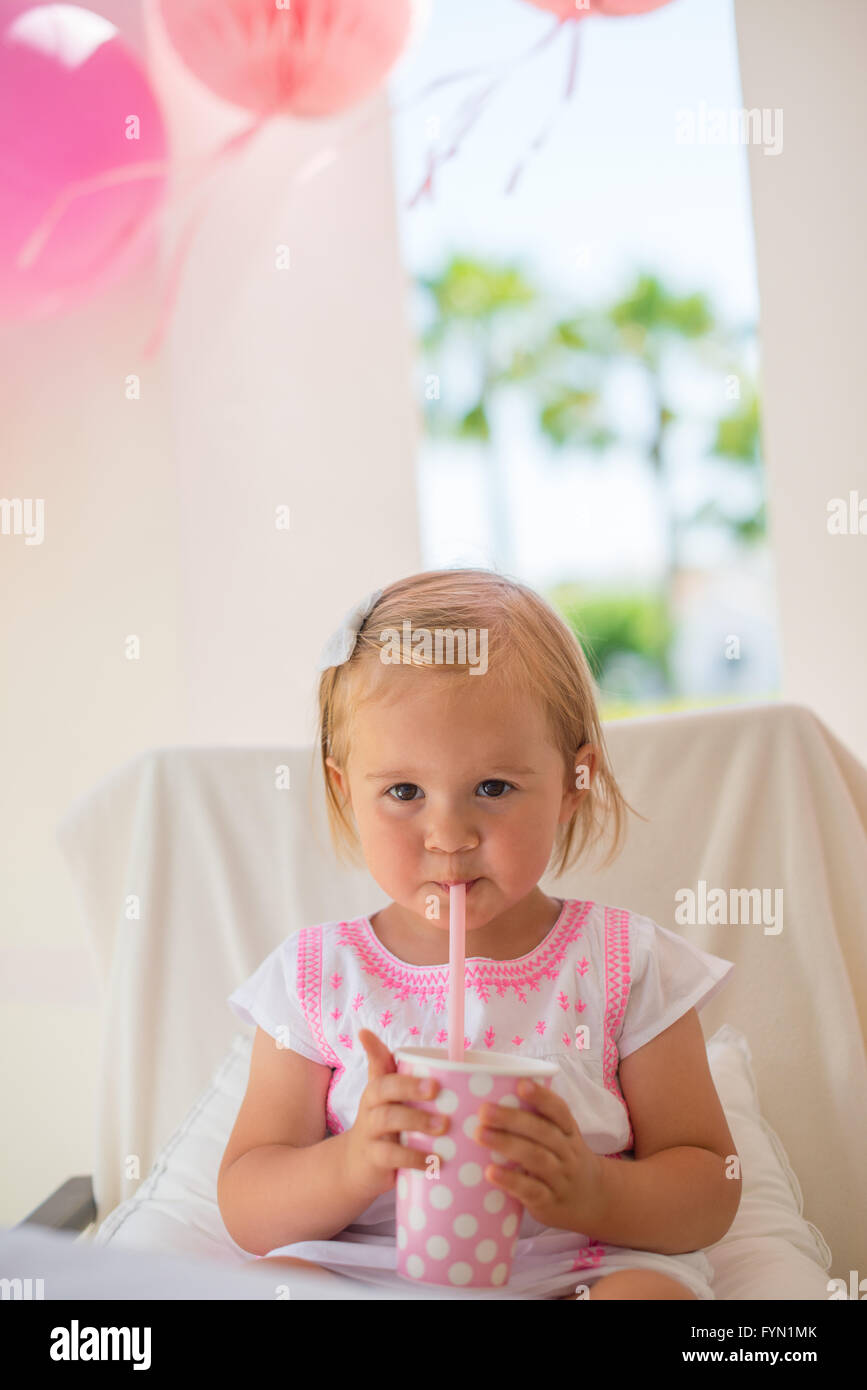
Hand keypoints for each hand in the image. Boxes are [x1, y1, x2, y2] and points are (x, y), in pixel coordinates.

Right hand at [343, 1030, 449, 1203]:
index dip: (393, 1061)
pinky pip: (391, 1156)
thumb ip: (384, 1066)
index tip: (426, 1071)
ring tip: (443, 1126)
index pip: (383, 1070)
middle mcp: (370, 1107)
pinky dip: (414, 1157)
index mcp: (377, 1090)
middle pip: (383, 1090)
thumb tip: (366, 1031)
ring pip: (387, 1119)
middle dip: (410, 1087)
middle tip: (437, 1089)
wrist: (355, 1166)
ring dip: (417, 1120)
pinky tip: (434, 1161)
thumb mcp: (382, 1097)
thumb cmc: (379, 1124)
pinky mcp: (373, 1159)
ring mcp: (370, 1133)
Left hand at [474, 1079, 605, 1234]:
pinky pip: (531, 1190)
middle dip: (512, 1119)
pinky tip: (491, 1172)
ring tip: (480, 1134)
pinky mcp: (549, 1203)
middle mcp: (568, 1153)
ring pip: (536, 1158)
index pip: (559, 1110)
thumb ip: (536, 1122)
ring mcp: (560, 1178)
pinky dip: (511, 1180)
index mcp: (568, 1132)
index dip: (542, 1097)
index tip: (521, 1084)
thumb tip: (492, 1097)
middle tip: (484, 1110)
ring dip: (507, 1145)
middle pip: (542, 1132)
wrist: (594, 1200)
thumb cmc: (565, 1161)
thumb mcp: (561, 1139)